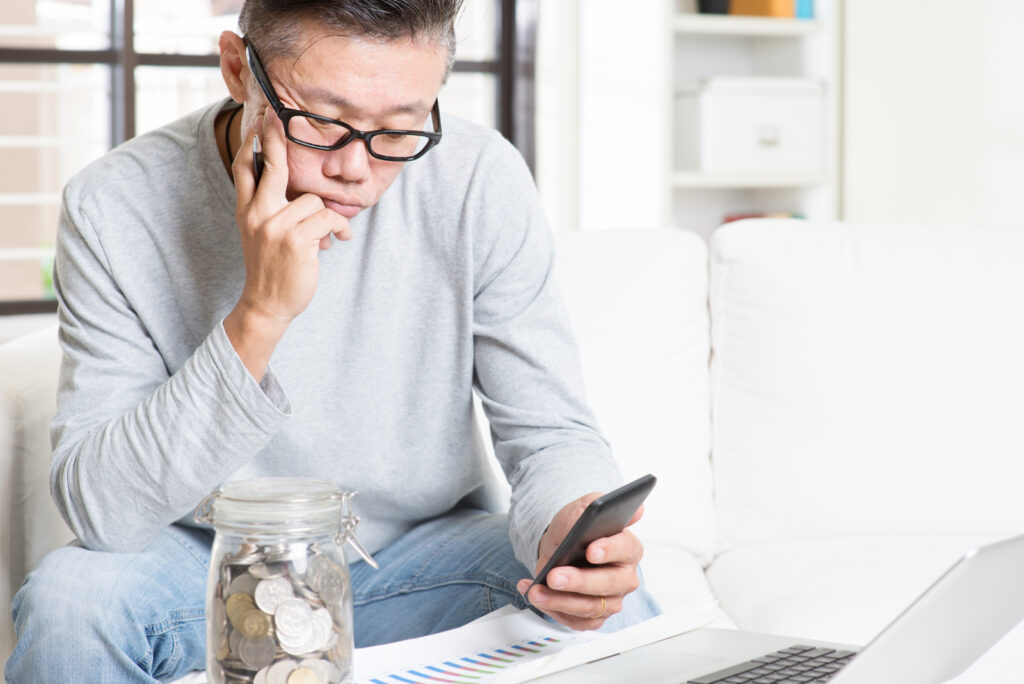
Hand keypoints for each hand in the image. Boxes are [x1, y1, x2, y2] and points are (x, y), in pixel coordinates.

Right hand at [224, 106, 350, 379]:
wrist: (267, 304)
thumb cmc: (271, 269)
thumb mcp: (260, 235)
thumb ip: (269, 211)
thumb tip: (297, 191)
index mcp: (246, 212)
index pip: (244, 170)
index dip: (251, 145)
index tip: (258, 124)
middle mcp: (257, 214)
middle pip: (272, 167)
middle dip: (276, 141)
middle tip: (276, 119)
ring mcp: (275, 226)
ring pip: (314, 200)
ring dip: (328, 218)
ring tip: (331, 235)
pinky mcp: (296, 239)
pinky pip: (328, 218)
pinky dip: (340, 228)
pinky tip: (340, 240)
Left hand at [517, 492, 644, 630]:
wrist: (560, 547)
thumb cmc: (575, 530)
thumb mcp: (581, 510)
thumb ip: (600, 506)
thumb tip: (637, 510)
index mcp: (628, 548)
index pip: (625, 549)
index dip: (609, 550)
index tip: (591, 550)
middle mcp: (624, 577)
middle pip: (607, 584)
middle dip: (578, 582)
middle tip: (554, 576)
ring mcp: (611, 600)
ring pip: (590, 607)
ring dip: (559, 600)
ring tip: (536, 591)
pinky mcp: (595, 617)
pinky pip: (576, 621)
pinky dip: (553, 610)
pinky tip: (534, 594)